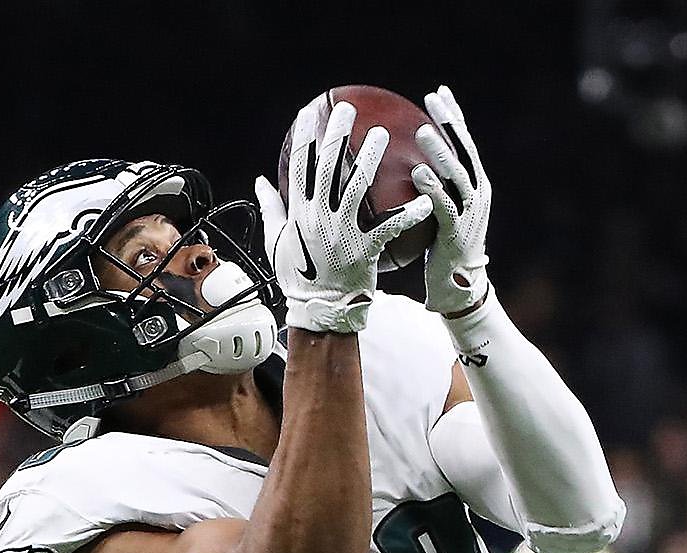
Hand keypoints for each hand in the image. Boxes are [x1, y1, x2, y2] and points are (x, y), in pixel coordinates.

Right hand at [256, 100, 432, 332]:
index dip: (304, 139)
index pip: (299, 169)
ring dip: (369, 159)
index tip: (310, 113)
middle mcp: (318, 218)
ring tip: (381, 134)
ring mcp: (341, 233)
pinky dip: (408, 215)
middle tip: (347, 109)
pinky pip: (389, 228)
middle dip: (336, 135)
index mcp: (298, 214)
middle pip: (327, 169)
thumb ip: (271, 208)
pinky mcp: (363, 249)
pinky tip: (425, 200)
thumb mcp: (277, 242)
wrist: (318, 309)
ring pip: (356, 188)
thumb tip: (261, 181)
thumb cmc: (299, 276)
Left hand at [411, 85, 491, 314]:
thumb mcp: (439, 212)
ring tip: (423, 131)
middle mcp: (476, 194)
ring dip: (440, 151)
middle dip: (450, 123)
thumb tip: (406, 164)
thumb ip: (430, 187)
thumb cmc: (442, 249)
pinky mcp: (457, 232)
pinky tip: (418, 172)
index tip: (438, 93)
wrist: (458, 287)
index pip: (463, 143)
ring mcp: (469, 212)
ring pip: (457, 175)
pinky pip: (444, 205)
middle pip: (464, 151)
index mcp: (472, 186)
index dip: (453, 117)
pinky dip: (433, 187)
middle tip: (433, 100)